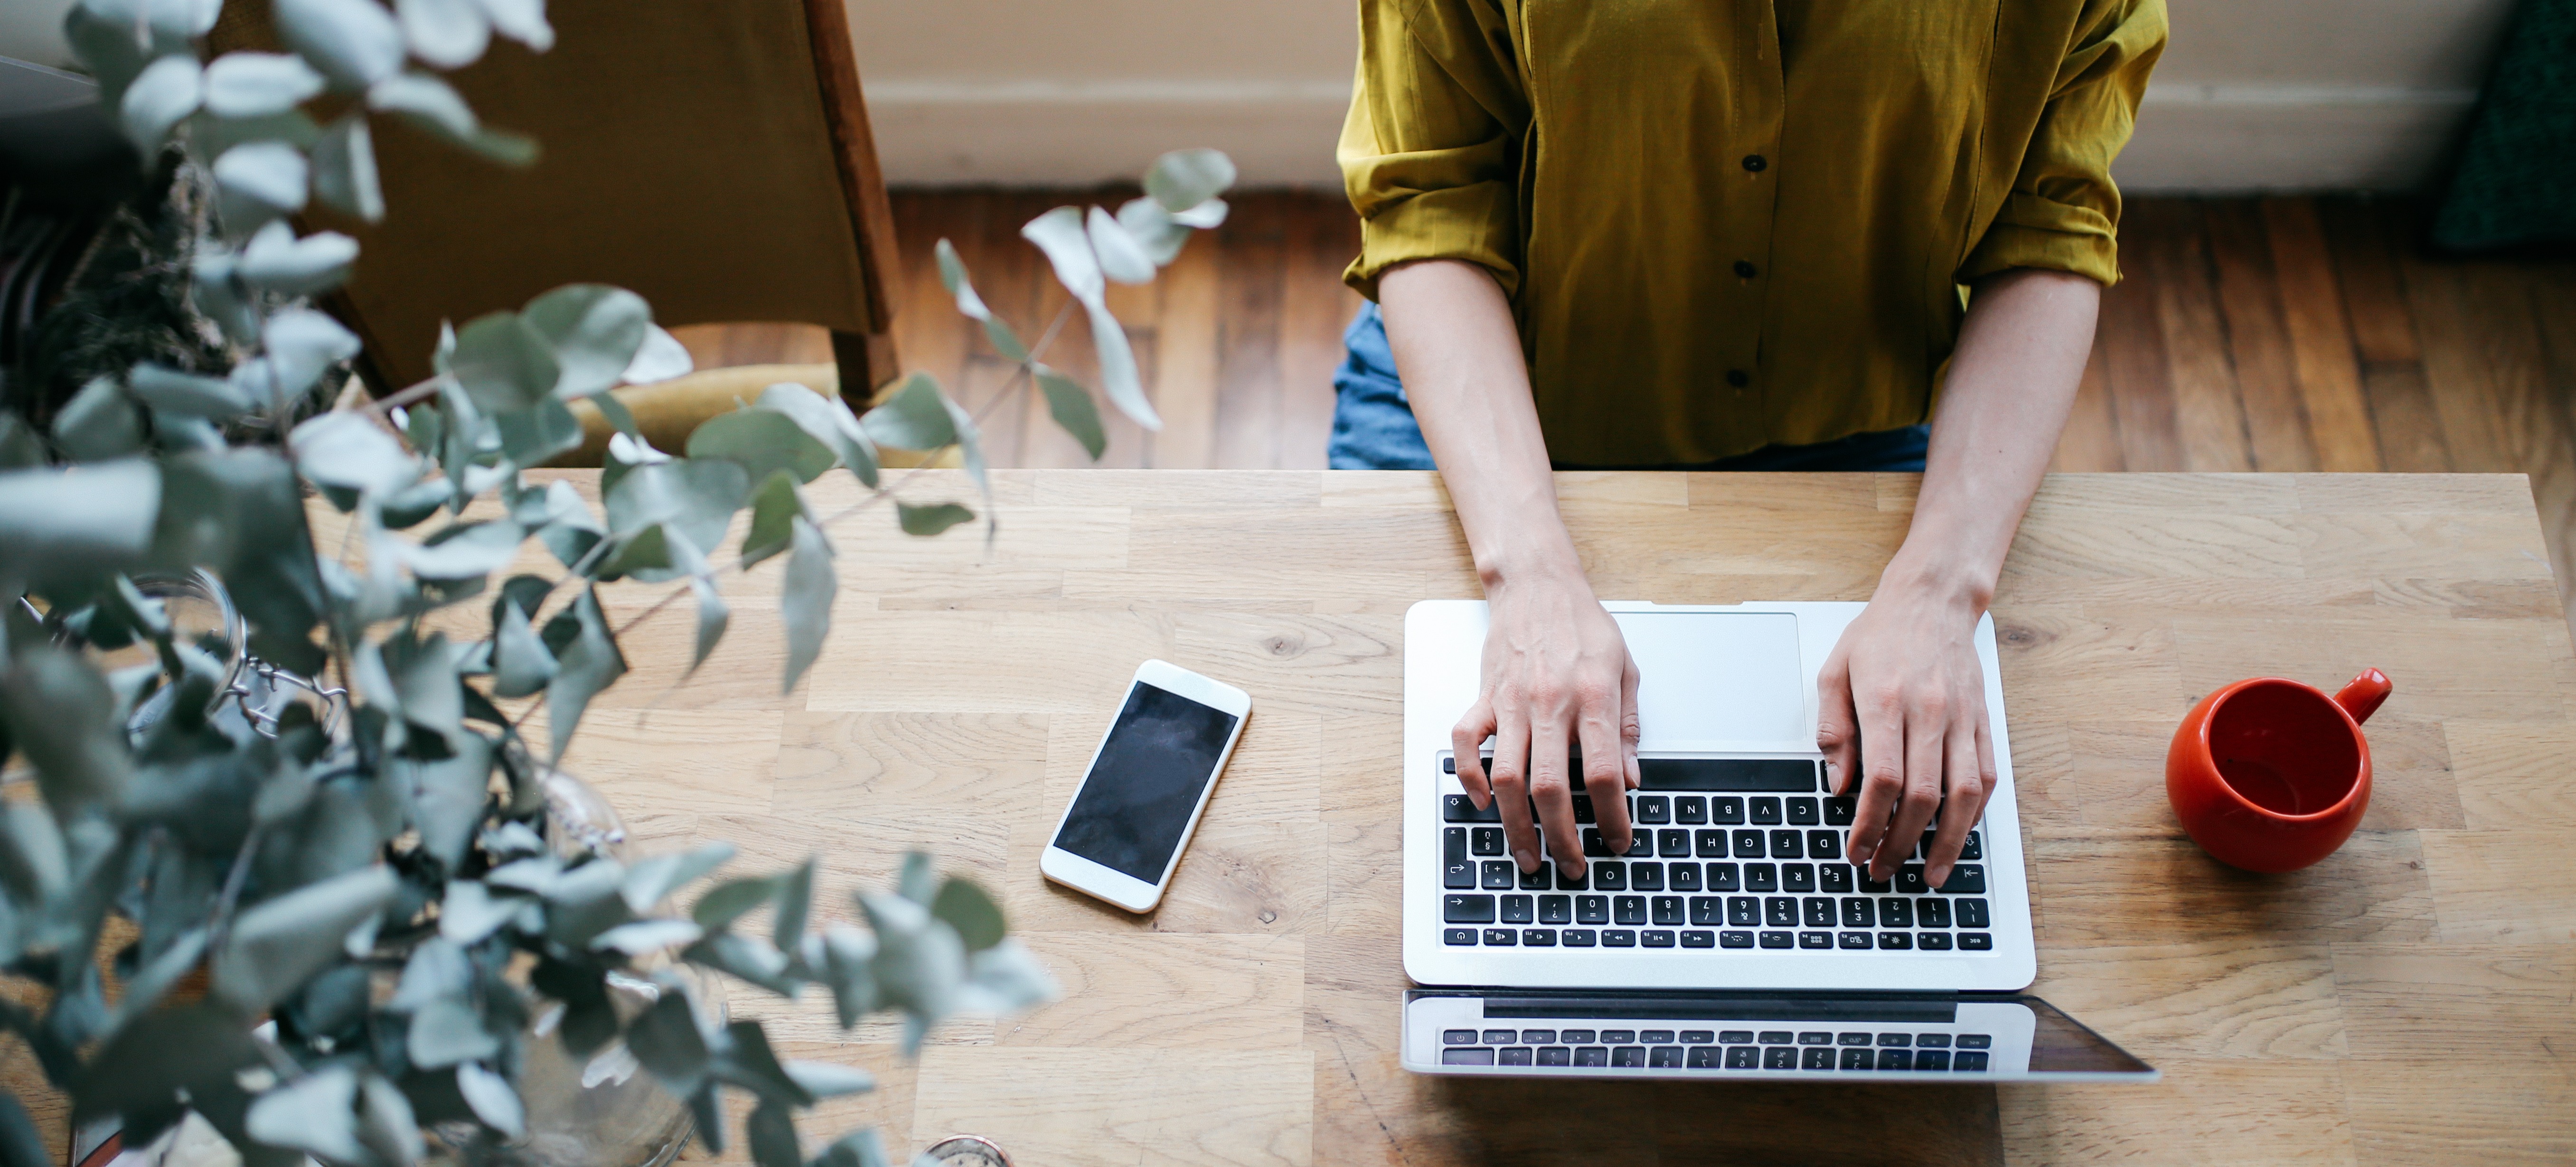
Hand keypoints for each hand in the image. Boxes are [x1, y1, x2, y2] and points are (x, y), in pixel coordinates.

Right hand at [1452, 567, 1640, 879]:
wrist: (1538, 585)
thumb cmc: (1583, 626)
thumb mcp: (1626, 671)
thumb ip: (1627, 729)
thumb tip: (1632, 780)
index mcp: (1592, 697)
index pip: (1603, 773)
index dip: (1612, 815)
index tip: (1619, 840)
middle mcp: (1549, 703)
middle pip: (1550, 787)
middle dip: (1562, 837)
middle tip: (1571, 866)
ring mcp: (1511, 701)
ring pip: (1507, 777)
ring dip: (1515, 825)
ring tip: (1528, 855)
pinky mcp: (1484, 696)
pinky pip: (1466, 743)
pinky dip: (1470, 776)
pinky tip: (1484, 801)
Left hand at [1815, 583, 1997, 889]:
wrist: (1932, 598)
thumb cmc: (1879, 635)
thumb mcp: (1835, 672)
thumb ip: (1833, 730)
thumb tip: (1838, 786)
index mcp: (1886, 701)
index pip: (1882, 780)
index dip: (1870, 824)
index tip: (1857, 850)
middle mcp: (1929, 712)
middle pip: (1923, 796)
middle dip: (1901, 843)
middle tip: (1883, 869)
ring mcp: (1962, 717)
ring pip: (1964, 795)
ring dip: (1948, 842)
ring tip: (1932, 873)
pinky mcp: (1983, 720)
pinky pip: (1987, 776)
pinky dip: (1974, 813)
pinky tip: (1958, 835)